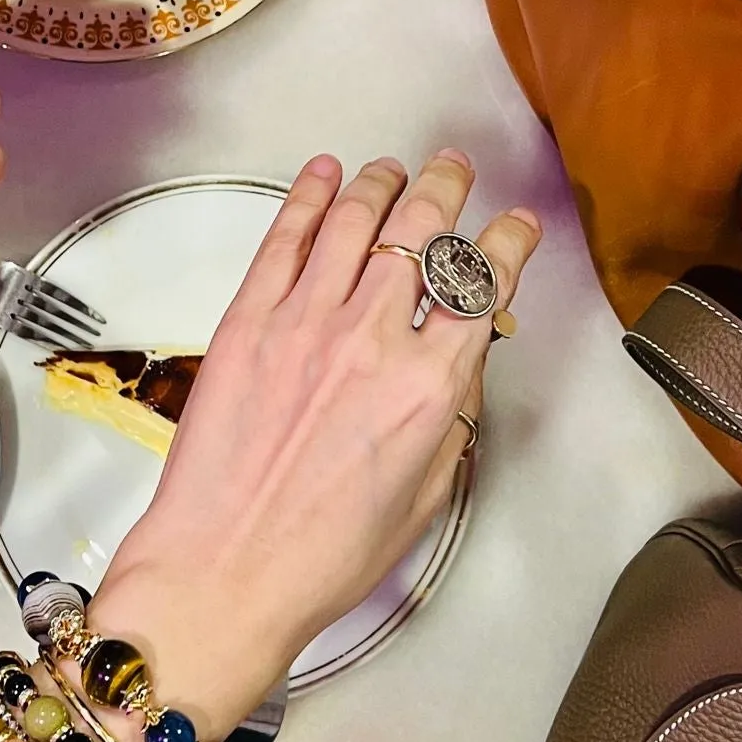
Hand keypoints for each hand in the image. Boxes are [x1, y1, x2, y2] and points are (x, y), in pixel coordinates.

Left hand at [87, 151, 539, 738]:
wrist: (224, 572)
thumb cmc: (323, 555)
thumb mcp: (426, 494)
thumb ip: (452, 415)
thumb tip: (462, 359)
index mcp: (429, 388)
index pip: (484, 284)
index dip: (509, 241)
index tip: (517, 226)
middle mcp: (373, 341)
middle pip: (423, 232)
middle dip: (447, 188)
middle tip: (454, 169)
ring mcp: (305, 323)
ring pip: (356, 221)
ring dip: (382, 183)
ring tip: (391, 169)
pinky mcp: (247, 322)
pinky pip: (285, 240)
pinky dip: (309, 197)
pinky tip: (323, 175)